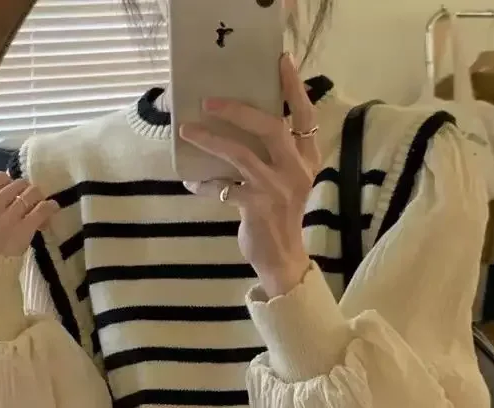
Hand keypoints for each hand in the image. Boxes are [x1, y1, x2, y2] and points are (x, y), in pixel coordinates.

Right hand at [0, 172, 59, 256]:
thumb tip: (1, 193)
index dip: (10, 183)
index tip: (15, 193)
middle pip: (16, 185)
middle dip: (26, 191)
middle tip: (30, 202)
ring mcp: (6, 217)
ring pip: (30, 193)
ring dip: (38, 198)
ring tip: (41, 206)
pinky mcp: (23, 229)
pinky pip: (41, 209)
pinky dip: (50, 206)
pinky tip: (52, 208)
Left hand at [180, 53, 318, 298]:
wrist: (283, 260)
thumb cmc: (280, 217)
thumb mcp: (287, 181)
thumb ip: (275, 155)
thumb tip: (239, 125)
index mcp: (307, 160)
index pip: (305, 117)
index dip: (294, 88)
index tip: (281, 61)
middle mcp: (296, 171)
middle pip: (270, 127)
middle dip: (238, 110)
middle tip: (209, 100)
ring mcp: (277, 189)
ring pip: (241, 154)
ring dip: (210, 140)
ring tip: (187, 131)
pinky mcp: (256, 207)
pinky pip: (223, 188)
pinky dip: (204, 184)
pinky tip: (190, 183)